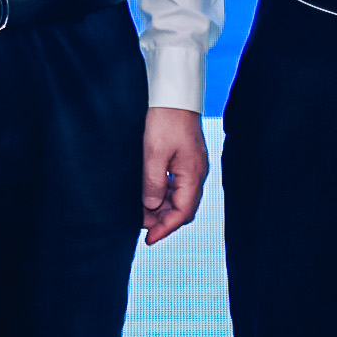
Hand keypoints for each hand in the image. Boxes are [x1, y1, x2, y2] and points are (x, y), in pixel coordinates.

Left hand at [141, 107, 207, 244]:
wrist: (173, 96)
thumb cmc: (165, 121)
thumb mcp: (154, 153)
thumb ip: (153, 183)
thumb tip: (151, 207)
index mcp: (193, 174)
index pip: (182, 212)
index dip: (165, 228)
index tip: (149, 239)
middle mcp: (196, 174)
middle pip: (182, 208)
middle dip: (162, 220)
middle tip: (140, 225)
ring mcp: (192, 167)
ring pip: (178, 197)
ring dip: (161, 207)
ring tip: (140, 211)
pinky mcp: (186, 160)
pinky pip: (176, 185)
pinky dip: (162, 194)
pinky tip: (148, 194)